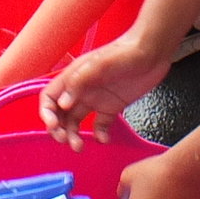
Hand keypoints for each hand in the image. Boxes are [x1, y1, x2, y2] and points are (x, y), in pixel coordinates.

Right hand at [40, 36, 170, 147]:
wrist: (153, 51)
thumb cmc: (127, 52)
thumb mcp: (101, 64)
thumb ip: (79, 82)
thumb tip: (63, 104)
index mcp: (73, 78)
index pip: (50, 98)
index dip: (47, 113)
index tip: (54, 125)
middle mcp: (81, 90)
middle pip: (60, 114)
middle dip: (58, 129)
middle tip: (65, 140)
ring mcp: (97, 99)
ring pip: (77, 122)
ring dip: (74, 136)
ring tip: (79, 147)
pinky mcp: (112, 107)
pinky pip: (100, 125)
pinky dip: (99, 135)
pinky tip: (104, 140)